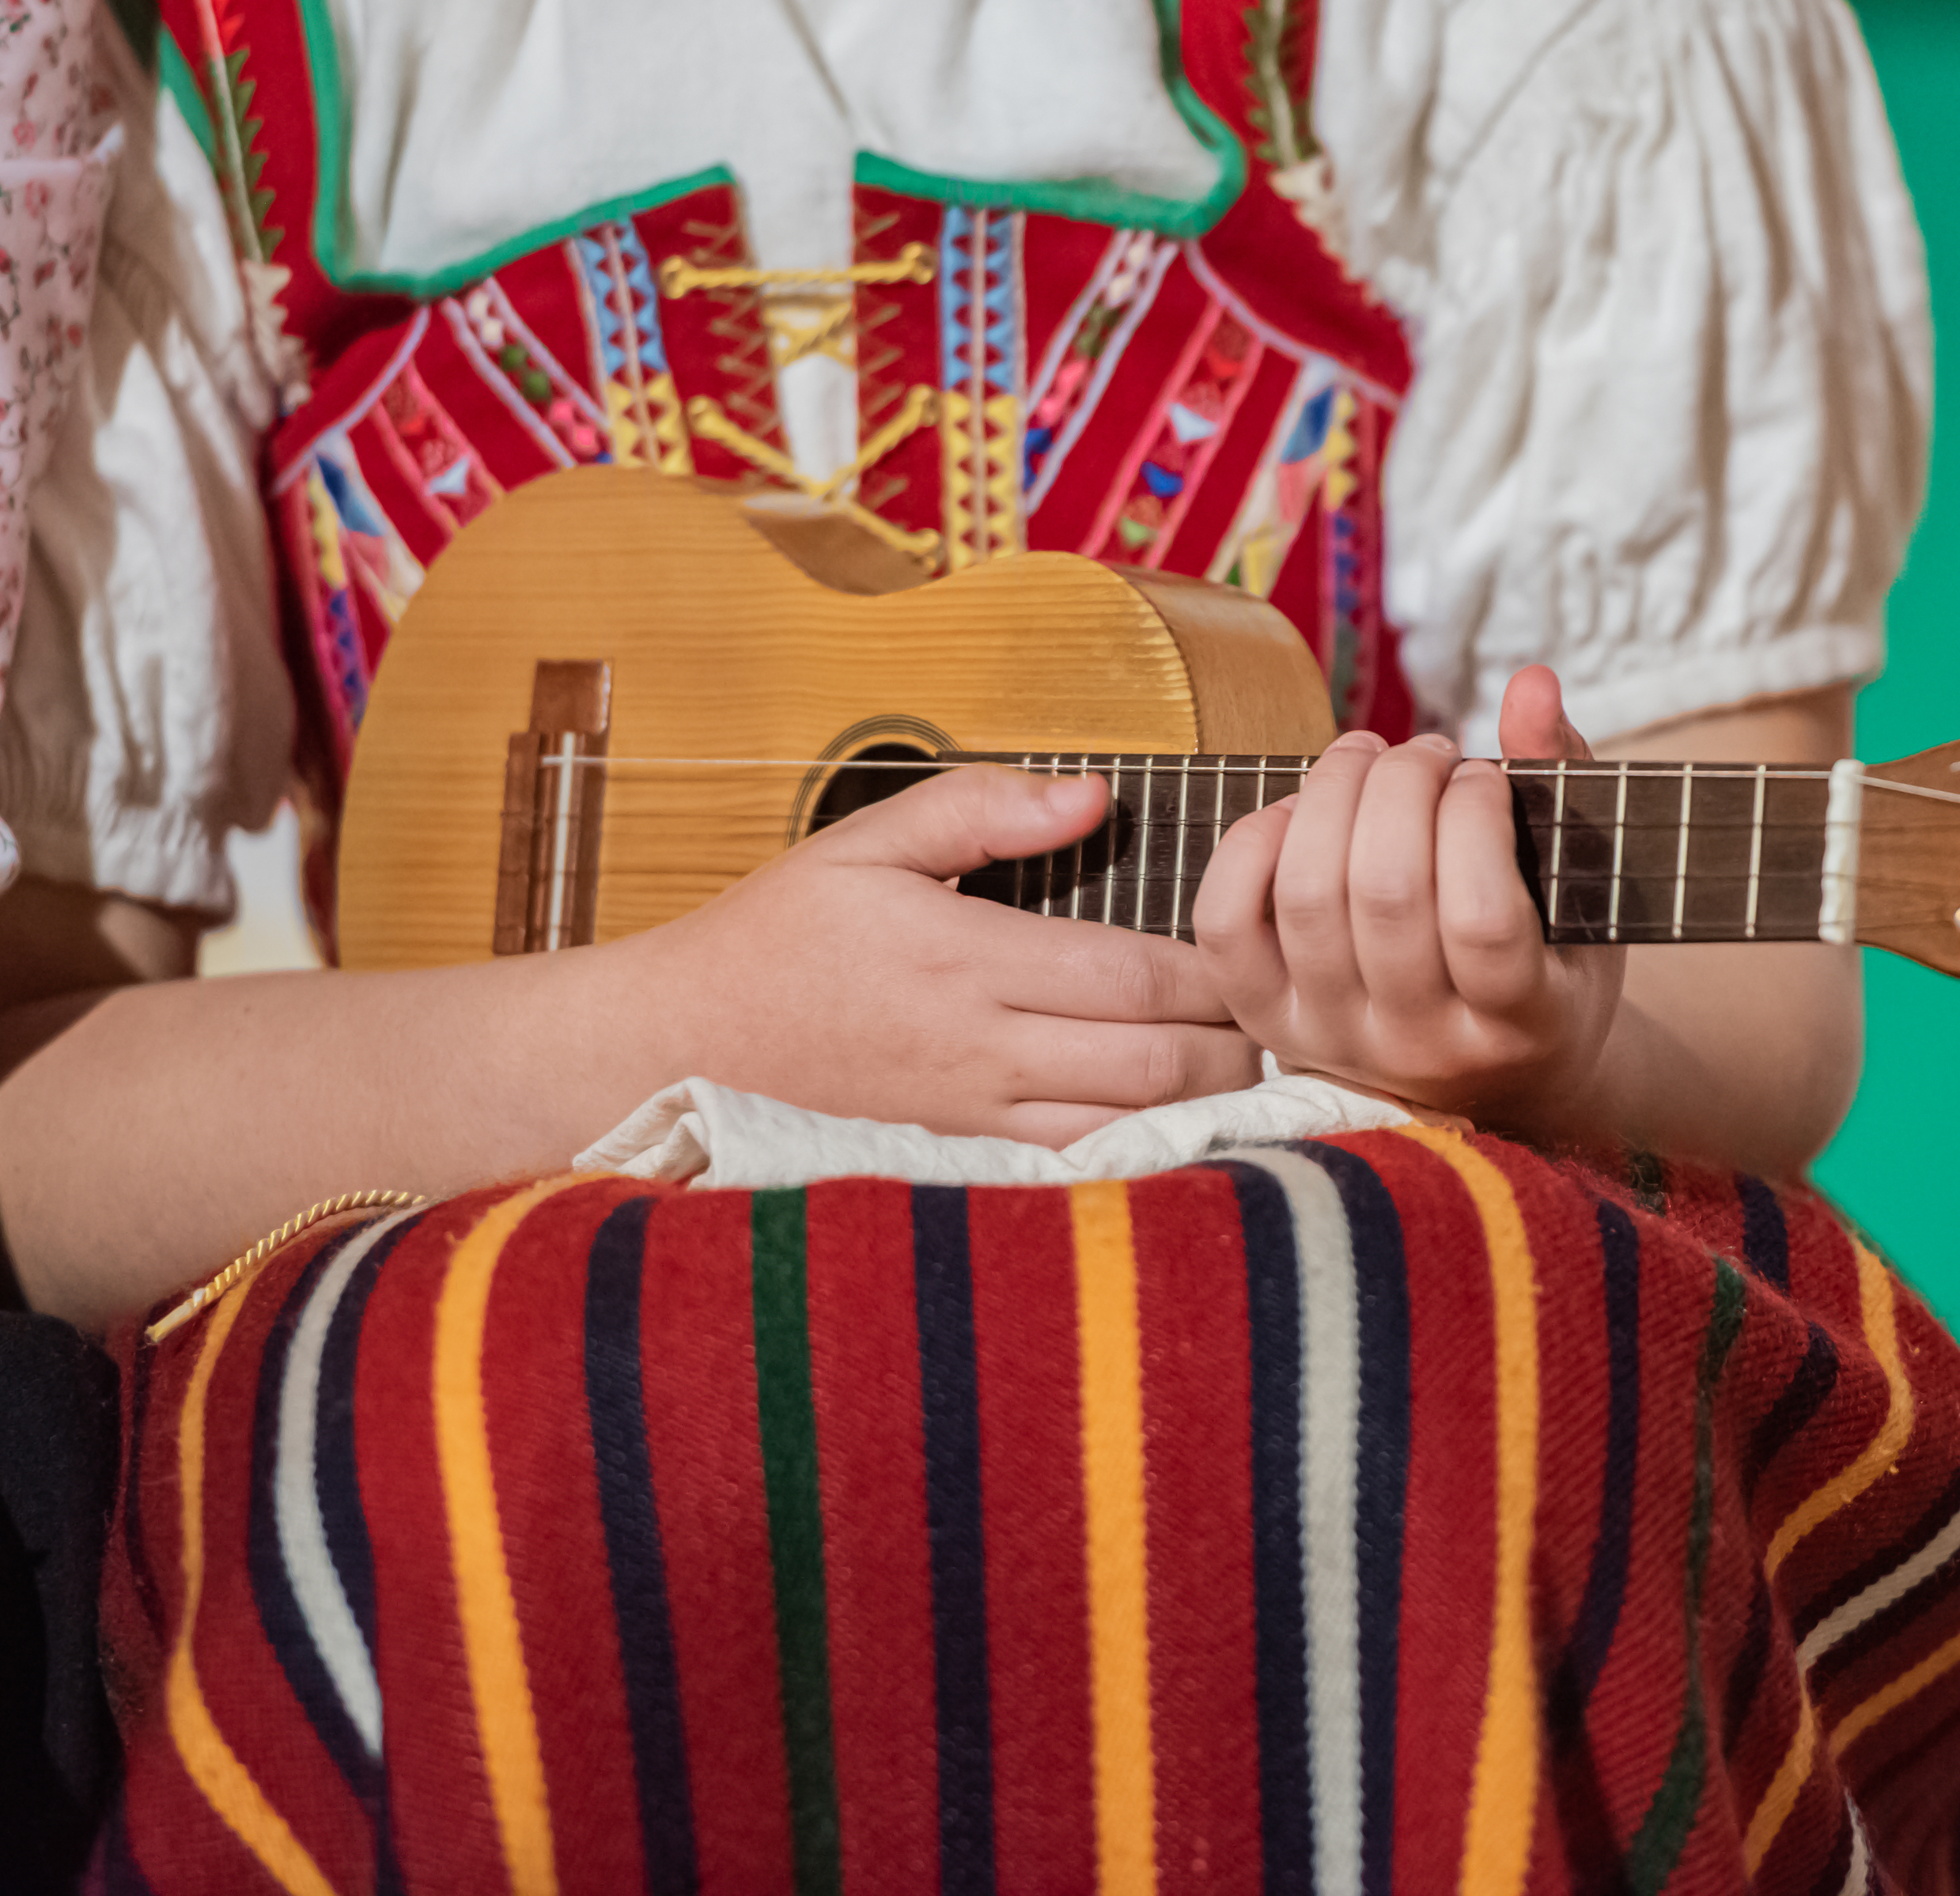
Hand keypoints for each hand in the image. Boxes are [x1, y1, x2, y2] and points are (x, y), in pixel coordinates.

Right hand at [638, 763, 1257, 1145]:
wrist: (684, 1043)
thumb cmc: (779, 936)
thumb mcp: (866, 840)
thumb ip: (983, 809)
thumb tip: (1094, 797)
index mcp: (965, 957)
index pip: (1133, 974)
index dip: (1214, 969)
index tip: (1254, 943)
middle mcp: (979, 1047)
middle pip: (1153, 1062)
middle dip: (1233, 1042)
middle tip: (1275, 1010)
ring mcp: (974, 1113)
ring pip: (1127, 1125)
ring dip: (1201, 1101)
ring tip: (1245, 1063)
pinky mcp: (964, 1151)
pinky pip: (1076, 1161)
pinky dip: (1142, 1145)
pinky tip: (1179, 1123)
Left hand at [1191, 666, 1624, 1127]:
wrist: (1490, 1076)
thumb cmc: (1548, 961)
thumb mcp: (1582, 886)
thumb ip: (1560, 778)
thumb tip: (1529, 681)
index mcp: (1520, 1020)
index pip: (1482, 918)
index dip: (1476, 818)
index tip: (1486, 777)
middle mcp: (1419, 1042)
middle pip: (1386, 893)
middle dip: (1405, 784)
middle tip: (1430, 753)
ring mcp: (1334, 1037)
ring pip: (1307, 897)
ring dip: (1334, 793)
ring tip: (1371, 759)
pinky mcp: (1269, 1020)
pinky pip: (1226, 925)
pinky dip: (1251, 845)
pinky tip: (1300, 810)